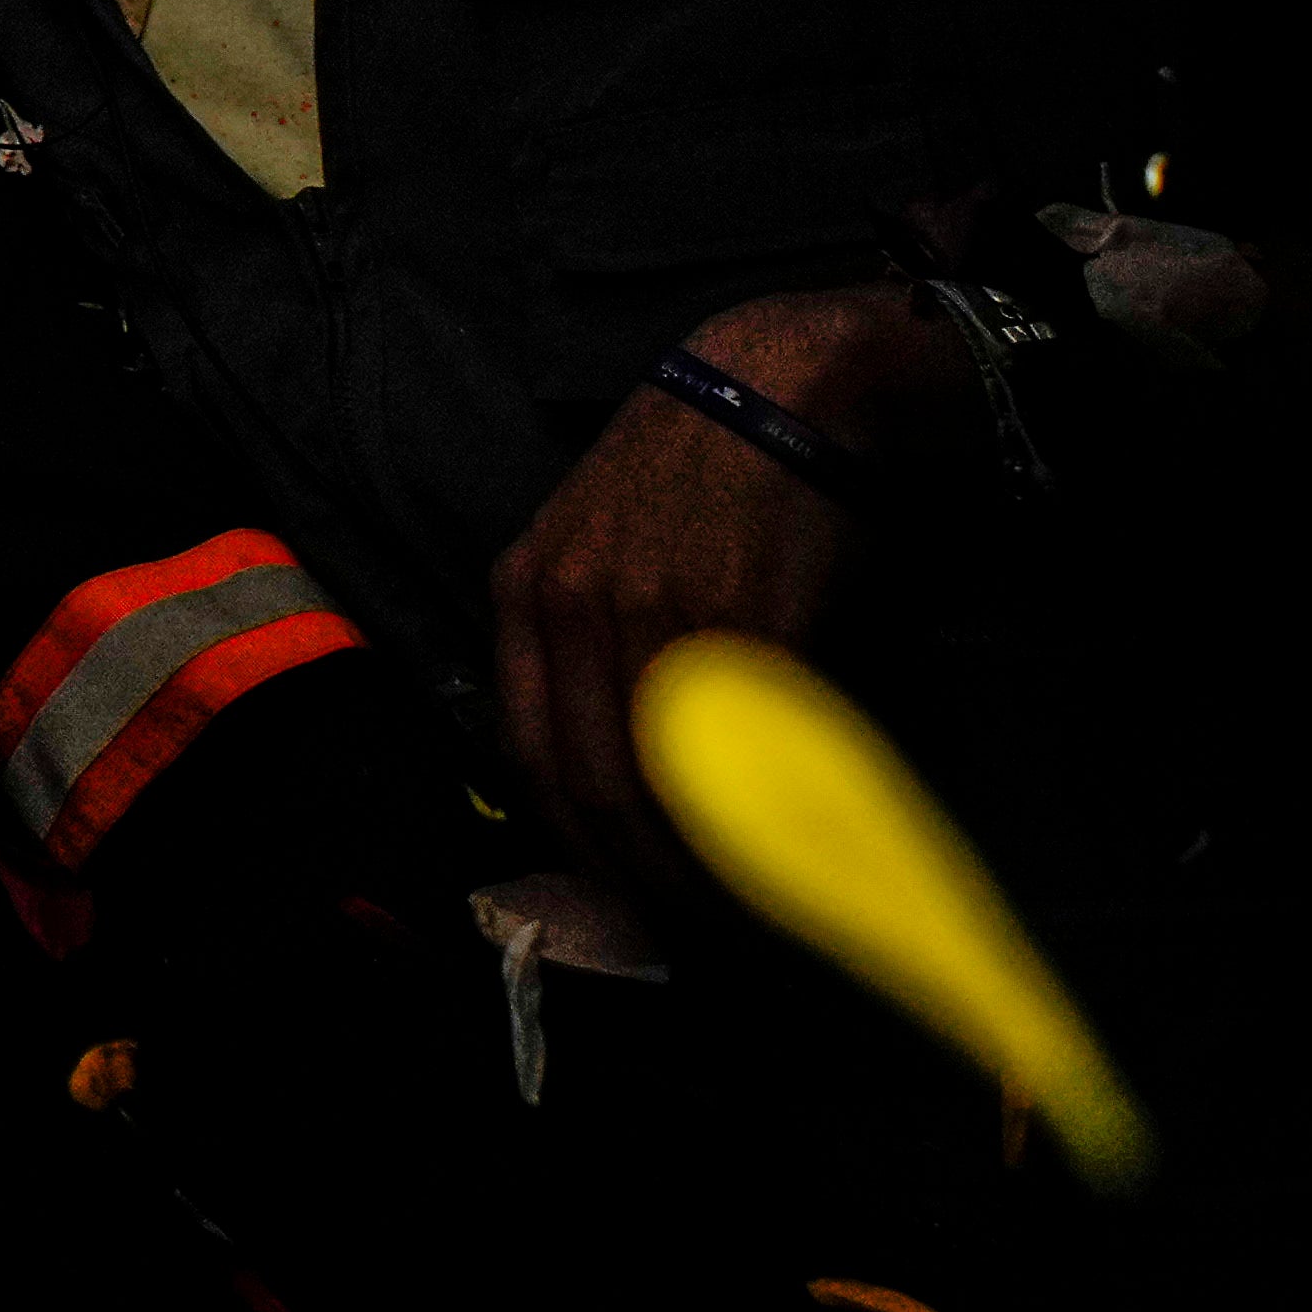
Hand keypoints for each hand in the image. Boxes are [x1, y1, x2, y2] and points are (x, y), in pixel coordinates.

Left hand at [491, 284, 930, 875]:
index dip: (574, 840)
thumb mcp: (593, 547)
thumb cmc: (690, 477)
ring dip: (709, 861)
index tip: (616, 888)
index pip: (527, 755)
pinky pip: (744, 748)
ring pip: (669, 781)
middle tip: (691, 922)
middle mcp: (575, 605)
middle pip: (595, 785)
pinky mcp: (744, 620)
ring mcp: (657, 613)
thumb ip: (581, 645)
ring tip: (743, 902)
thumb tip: (609, 778)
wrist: (773, 389)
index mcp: (524, 591)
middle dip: (644, 875)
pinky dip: (766, 813)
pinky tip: (787, 843)